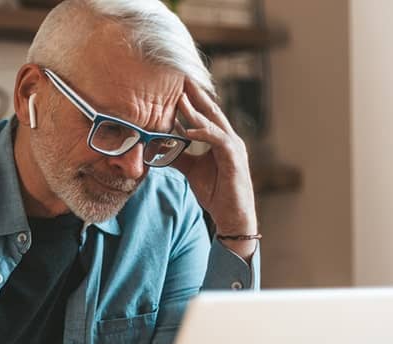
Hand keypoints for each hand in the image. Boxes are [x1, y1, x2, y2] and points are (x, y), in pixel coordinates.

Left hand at [172, 80, 257, 258]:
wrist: (232, 216)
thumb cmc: (216, 193)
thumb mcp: (191, 171)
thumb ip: (178, 157)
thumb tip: (158, 147)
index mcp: (221, 140)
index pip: (206, 114)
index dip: (193, 100)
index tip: (176, 86)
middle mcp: (230, 139)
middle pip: (211, 111)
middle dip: (196, 95)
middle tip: (180, 78)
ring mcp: (234, 147)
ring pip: (213, 123)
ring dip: (196, 111)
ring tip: (180, 98)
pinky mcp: (234, 158)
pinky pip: (217, 140)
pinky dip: (203, 133)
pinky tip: (188, 130)